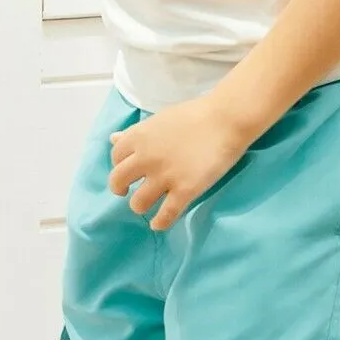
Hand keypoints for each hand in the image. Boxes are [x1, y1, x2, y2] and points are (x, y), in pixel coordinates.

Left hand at [109, 94, 258, 231]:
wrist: (226, 119)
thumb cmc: (195, 115)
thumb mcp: (159, 120)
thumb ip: (136, 133)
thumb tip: (113, 139)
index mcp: (138, 137)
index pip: (116, 157)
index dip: (120, 165)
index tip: (129, 170)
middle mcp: (146, 157)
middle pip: (118, 181)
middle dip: (120, 189)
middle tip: (127, 191)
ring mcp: (164, 175)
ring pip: (138, 203)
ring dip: (140, 206)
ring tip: (149, 204)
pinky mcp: (185, 190)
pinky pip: (166, 215)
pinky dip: (160, 222)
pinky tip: (158, 224)